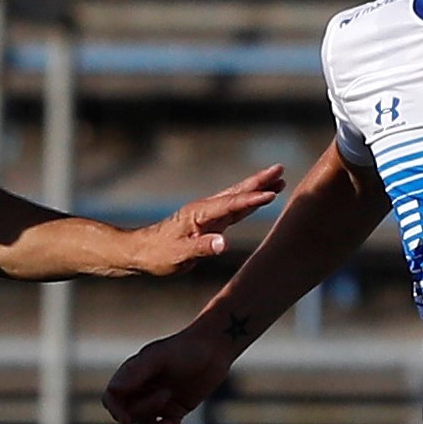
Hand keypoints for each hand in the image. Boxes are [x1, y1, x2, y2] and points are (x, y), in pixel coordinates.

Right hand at [103, 326, 236, 423]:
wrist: (214, 349)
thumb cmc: (184, 349)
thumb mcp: (159, 357)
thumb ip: (135, 372)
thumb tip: (113, 390)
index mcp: (132, 374)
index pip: (113, 397)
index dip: (115, 410)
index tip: (125, 420)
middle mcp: (142, 389)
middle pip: (130, 413)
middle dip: (145, 410)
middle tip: (166, 394)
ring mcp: (158, 401)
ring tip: (172, 421)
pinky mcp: (176, 410)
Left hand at [125, 166, 284, 275]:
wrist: (142, 251)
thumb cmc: (158, 253)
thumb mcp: (179, 254)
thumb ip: (202, 248)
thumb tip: (224, 244)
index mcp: (199, 214)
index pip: (230, 205)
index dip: (251, 200)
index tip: (271, 194)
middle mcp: (205, 209)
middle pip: (237, 192)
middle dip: (259, 181)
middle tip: (280, 168)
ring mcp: (208, 214)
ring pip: (237, 197)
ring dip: (257, 187)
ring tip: (279, 178)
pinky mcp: (209, 222)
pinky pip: (234, 208)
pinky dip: (249, 201)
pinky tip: (259, 198)